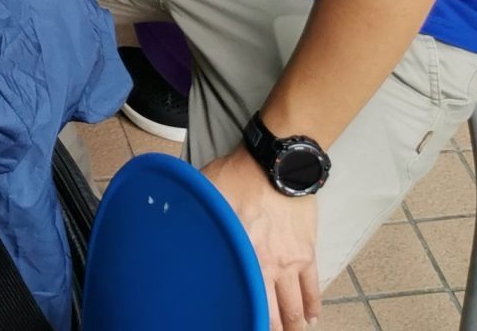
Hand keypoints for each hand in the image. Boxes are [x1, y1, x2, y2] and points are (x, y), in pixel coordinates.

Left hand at [204, 150, 321, 329]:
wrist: (278, 162)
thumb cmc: (239, 177)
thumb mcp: (206, 195)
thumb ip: (190, 215)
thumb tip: (162, 217)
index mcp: (245, 259)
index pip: (247, 305)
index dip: (245, 321)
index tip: (238, 325)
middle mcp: (270, 267)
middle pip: (274, 315)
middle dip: (272, 330)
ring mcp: (292, 261)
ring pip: (296, 307)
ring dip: (293, 325)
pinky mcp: (308, 251)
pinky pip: (313, 286)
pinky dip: (313, 305)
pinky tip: (311, 319)